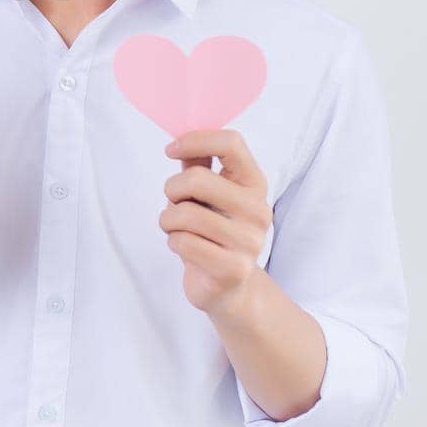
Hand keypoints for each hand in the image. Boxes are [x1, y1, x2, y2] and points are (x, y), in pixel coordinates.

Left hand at [158, 129, 271, 318]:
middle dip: (172, 190)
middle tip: (174, 203)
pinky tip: (185, 248)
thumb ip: (198, 163)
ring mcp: (249, 241)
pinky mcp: (232, 269)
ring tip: (177, 228)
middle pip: (197, 179)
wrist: (229, 288)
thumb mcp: (207, 194)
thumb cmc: (212, 232)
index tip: (171, 150)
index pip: (231, 143)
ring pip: (184, 214)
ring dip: (168, 220)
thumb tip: (182, 137)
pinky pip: (182, 242)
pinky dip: (173, 242)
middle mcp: (258, 210)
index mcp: (255, 184)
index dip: (194, 140)